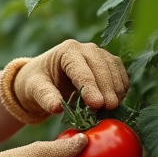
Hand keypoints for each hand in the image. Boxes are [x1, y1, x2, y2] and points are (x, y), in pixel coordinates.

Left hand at [2, 39, 128, 121]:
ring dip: (116, 88)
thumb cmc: (38, 82)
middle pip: (101, 67)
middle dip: (107, 88)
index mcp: (67, 50)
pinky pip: (120, 73)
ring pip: (114, 68)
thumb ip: (45, 97)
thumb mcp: (35, 89)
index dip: (90, 87)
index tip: (97, 104)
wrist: (44, 78)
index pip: (81, 69)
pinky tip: (117, 101)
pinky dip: (121, 87)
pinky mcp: (108, 63)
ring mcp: (99, 54)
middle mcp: (85, 48)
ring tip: (112, 108)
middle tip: (109, 108)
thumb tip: (57, 108)